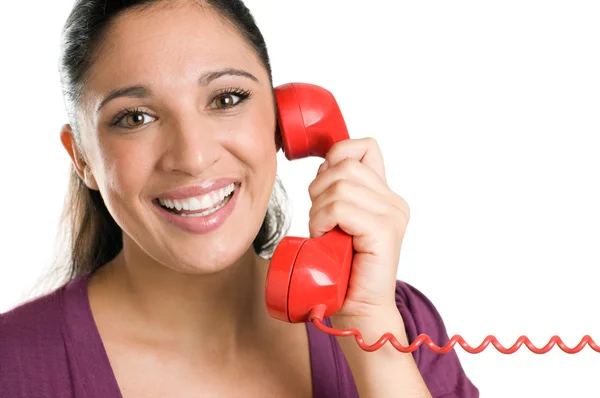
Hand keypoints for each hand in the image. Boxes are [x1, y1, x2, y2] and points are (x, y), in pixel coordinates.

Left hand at [308, 137, 410, 324]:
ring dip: (318, 209)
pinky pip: (341, 207)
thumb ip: (338, 192)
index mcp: (384, 195)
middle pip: (344, 164)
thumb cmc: (343, 268)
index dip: (336, 156)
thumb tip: (323, 165)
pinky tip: (325, 237)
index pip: (363, 147)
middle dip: (319, 188)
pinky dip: (323, 220)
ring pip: (339, 185)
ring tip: (324, 232)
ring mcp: (392, 215)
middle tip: (320, 218)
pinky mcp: (384, 230)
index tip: (323, 185)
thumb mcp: (338, 221)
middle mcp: (393, 202)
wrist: (358, 309)